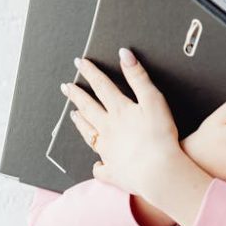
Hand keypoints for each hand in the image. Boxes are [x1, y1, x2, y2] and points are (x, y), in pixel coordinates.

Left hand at [61, 48, 181, 199]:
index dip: (90, 72)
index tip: (79, 63)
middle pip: (88, 108)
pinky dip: (98, 165)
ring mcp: (108, 151)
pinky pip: (101, 168)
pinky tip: (97, 164)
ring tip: (74, 115)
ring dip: (81, 123)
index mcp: (118, 111)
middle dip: (77, 95)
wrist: (158, 171)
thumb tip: (124, 54)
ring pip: (90, 134)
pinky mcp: (113, 170)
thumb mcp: (153, 99)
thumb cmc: (160, 135)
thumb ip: (138, 77)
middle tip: (65, 87)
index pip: (101, 86)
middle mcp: (108, 129)